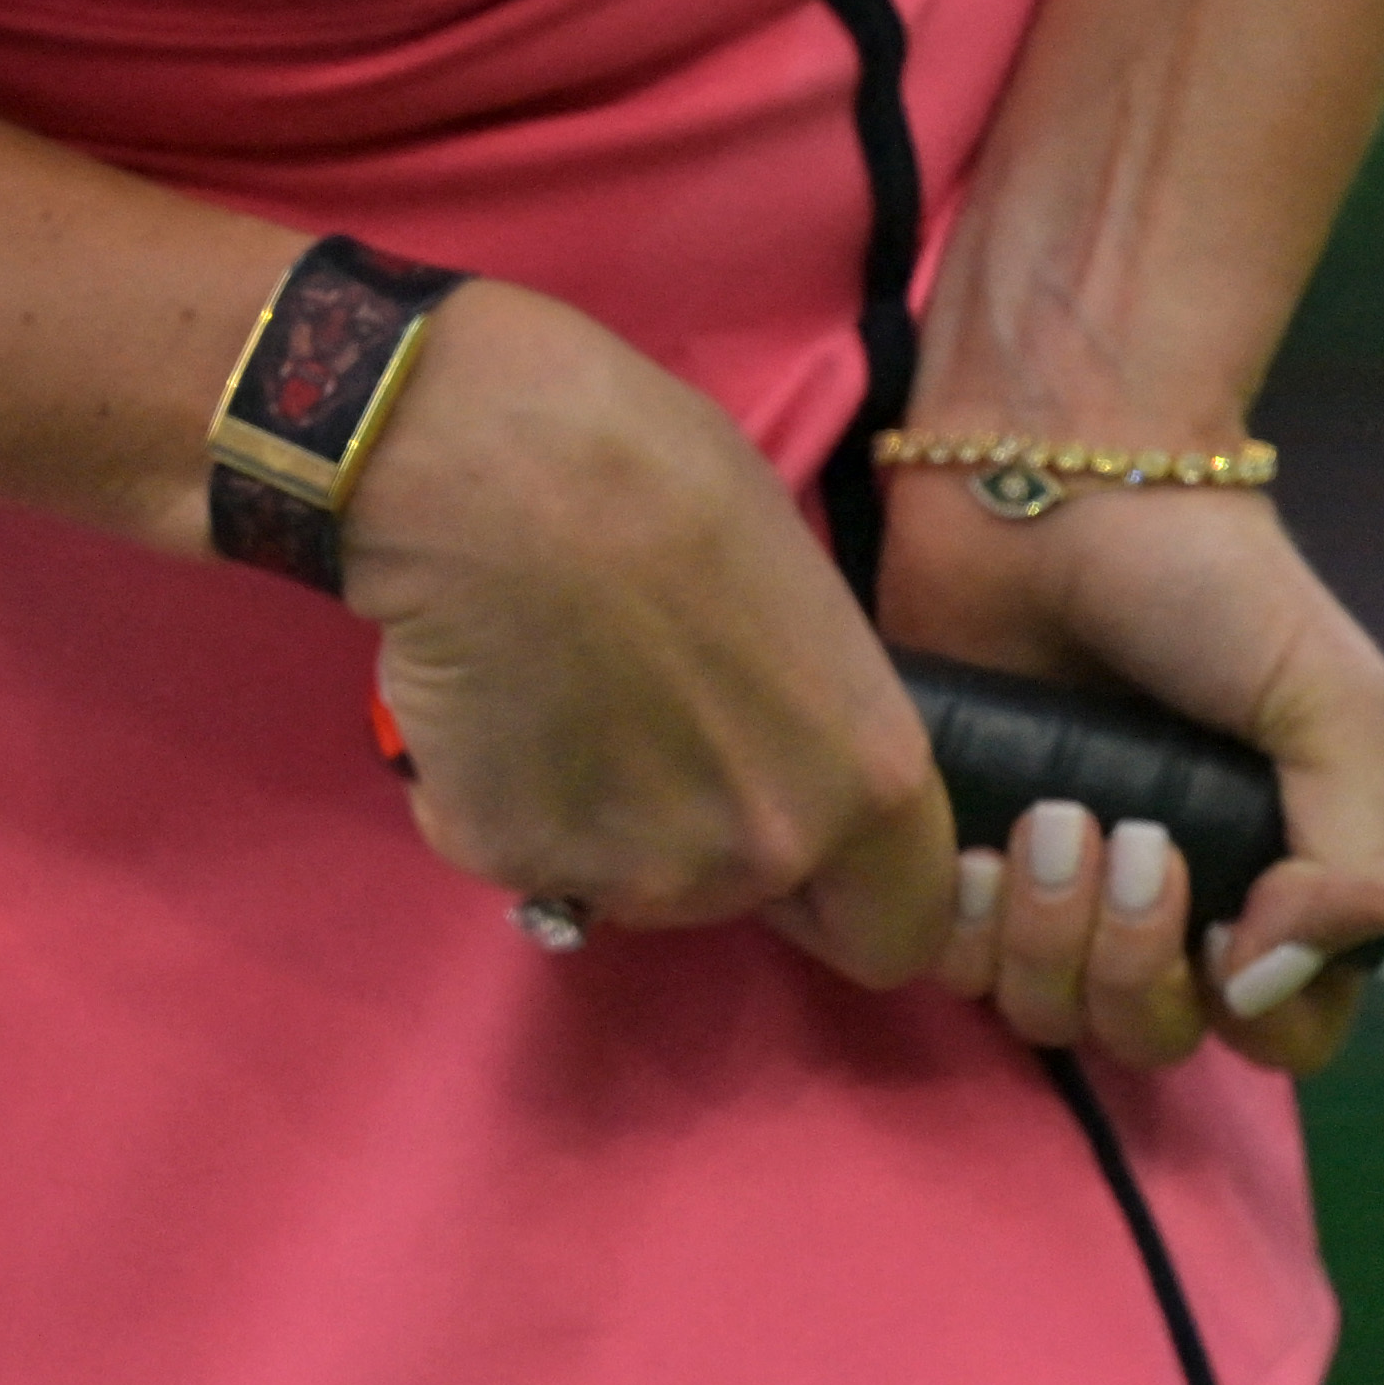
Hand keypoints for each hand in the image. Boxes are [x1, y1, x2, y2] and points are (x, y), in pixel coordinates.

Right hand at [335, 284, 957, 988]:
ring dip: (605, 815)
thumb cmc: (658, 470)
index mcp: (861, 780)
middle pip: (750, 894)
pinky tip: (491, 694)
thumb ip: (810, 706)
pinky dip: (505, 794)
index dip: (856, 891)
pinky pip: (521, 846)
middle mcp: (760, 853)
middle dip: (712, 834)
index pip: (898, 927)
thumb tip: (778, 731)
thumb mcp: (797, 583)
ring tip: (563, 683)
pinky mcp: (509, 859)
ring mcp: (630, 872)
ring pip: (633, 878)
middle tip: (655, 716)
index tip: (815, 853)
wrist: (485, 458)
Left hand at [881, 467, 1383, 1078]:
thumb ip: (1358, 861)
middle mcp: (1159, 898)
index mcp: (1270, 874)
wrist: (1050, 475)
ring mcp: (1048, 882)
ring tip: (1051, 820)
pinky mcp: (946, 851)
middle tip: (1131, 840)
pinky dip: (963, 925)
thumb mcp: (1337, 703)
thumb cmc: (1209, 580)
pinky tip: (976, 843)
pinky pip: (949, 967)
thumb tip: (1268, 985)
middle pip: (1153, 1038)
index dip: (1258, 1016)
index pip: (1282, 1030)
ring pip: (1048, 1014)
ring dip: (1050, 939)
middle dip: (1136, 968)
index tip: (1230, 930)